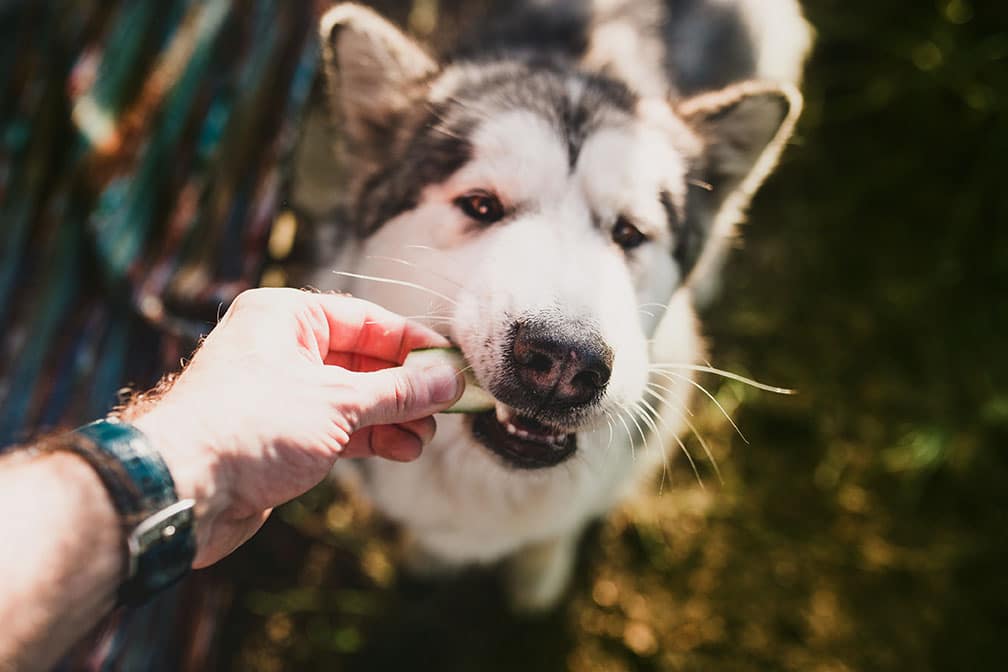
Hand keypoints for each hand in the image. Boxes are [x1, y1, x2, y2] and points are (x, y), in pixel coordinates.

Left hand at [129, 287, 461, 566]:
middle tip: (446, 407)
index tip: (453, 366)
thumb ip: (400, 391)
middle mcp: (283, 347)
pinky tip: (403, 449)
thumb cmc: (250, 426)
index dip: (415, 345)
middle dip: (407, 387)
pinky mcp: (282, 434)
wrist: (183, 489)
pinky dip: (372, 437)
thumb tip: (449, 380)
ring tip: (425, 436)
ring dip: (394, 416)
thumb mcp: (338, 402)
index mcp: (287, 316)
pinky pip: (340, 426)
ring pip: (355, 397)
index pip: (368, 321)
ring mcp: (282, 392)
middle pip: (365, 360)